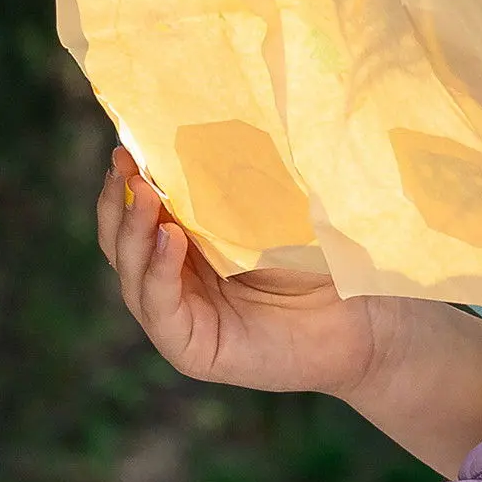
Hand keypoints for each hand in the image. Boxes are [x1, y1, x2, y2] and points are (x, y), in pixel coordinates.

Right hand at [95, 146, 381, 398]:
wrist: (362, 316)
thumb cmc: (320, 259)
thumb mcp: (267, 214)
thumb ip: (226, 190)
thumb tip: (196, 132)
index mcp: (185, 245)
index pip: (137, 214)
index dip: (125, 182)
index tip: (125, 145)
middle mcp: (173, 280)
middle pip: (123, 241)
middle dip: (120, 201)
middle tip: (124, 164)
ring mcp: (178, 316)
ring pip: (133, 273)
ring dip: (135, 231)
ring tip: (144, 195)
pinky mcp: (191, 349)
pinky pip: (160, 309)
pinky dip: (159, 272)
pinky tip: (168, 238)